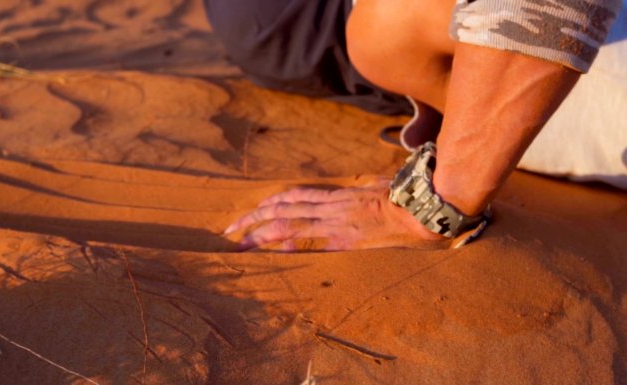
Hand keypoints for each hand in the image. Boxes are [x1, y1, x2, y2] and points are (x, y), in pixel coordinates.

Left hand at [223, 179, 448, 250]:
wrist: (419, 209)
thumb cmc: (402, 196)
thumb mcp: (378, 186)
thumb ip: (365, 188)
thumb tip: (365, 188)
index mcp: (335, 196)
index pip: (293, 197)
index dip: (269, 204)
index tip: (251, 213)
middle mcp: (329, 208)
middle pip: (282, 210)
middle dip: (253, 220)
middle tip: (230, 231)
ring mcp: (335, 223)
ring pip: (290, 224)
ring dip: (261, 235)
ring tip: (240, 245)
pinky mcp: (346, 240)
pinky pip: (313, 243)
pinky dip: (293, 247)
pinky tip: (274, 255)